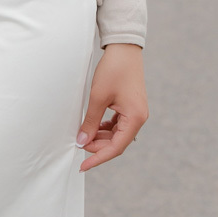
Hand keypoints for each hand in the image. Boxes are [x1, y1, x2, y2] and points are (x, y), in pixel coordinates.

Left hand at [76, 44, 146, 171]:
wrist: (124, 50)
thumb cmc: (113, 70)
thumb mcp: (97, 97)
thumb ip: (90, 121)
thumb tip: (82, 141)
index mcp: (135, 118)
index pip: (116, 147)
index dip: (98, 158)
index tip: (83, 166)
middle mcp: (139, 118)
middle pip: (117, 143)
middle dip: (97, 147)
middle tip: (78, 143)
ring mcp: (135, 113)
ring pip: (116, 135)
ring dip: (100, 138)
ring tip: (83, 135)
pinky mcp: (130, 108)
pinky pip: (117, 125)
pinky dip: (104, 129)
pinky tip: (93, 127)